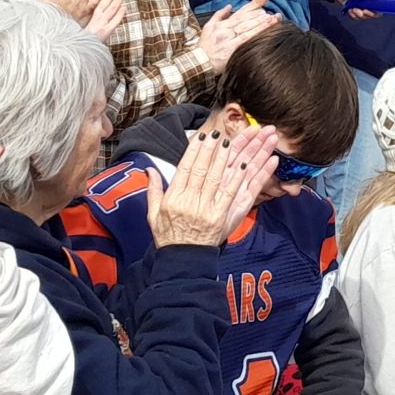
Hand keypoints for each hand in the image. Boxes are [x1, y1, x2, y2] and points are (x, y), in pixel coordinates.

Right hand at [152, 125, 279, 246]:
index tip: (202, 137)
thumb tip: (149, 169)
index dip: (194, 151)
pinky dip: (238, 177)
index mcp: (173, 198)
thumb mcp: (153, 213)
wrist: (182, 260)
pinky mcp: (220, 217)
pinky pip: (231, 193)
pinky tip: (245, 164)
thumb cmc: (169, 236)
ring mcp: (205, 209)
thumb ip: (153, 189)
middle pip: (202, 170)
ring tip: (233, 142)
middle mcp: (189, 201)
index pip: (184, 168)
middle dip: (211, 149)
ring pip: (217, 178)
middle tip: (218, 133)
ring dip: (226, 158)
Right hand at [198, 0, 277, 69]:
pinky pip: (245, 40)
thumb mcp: (208, 27)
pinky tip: (265, 31)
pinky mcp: (230, 50)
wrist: (198, 63)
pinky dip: (255, 34)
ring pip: (247, 28)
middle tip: (274, 12)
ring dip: (261, 23)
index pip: (242, 11)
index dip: (255, 3)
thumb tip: (229, 6)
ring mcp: (228, 39)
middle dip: (261, 14)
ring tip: (274, 19)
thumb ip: (219, 15)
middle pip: (246, 19)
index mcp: (222, 24)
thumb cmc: (204, 46)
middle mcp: (226, 30)